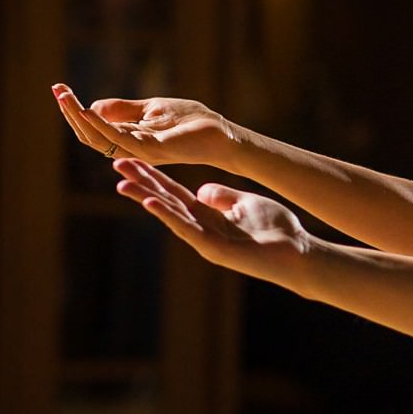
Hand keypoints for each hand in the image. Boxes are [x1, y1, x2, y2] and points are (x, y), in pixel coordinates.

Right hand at [53, 84, 237, 167]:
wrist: (222, 133)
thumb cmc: (190, 121)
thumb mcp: (150, 109)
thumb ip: (122, 110)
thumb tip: (92, 106)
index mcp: (130, 139)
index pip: (94, 131)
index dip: (75, 112)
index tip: (59, 89)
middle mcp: (132, 149)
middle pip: (91, 136)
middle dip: (71, 113)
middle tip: (57, 90)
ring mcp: (141, 151)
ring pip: (99, 138)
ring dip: (79, 116)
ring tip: (64, 96)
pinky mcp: (154, 149)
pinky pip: (119, 139)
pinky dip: (100, 124)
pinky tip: (87, 110)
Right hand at [114, 158, 309, 284]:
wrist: (297, 253)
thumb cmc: (275, 230)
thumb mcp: (245, 204)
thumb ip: (222, 197)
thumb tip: (202, 190)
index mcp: (207, 215)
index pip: (173, 193)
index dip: (153, 177)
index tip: (131, 160)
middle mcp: (201, 227)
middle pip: (165, 201)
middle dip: (141, 183)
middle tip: (116, 164)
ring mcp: (206, 240)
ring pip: (170, 216)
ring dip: (145, 199)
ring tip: (122, 185)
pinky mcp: (215, 250)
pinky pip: (187, 230)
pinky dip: (168, 216)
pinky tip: (151, 204)